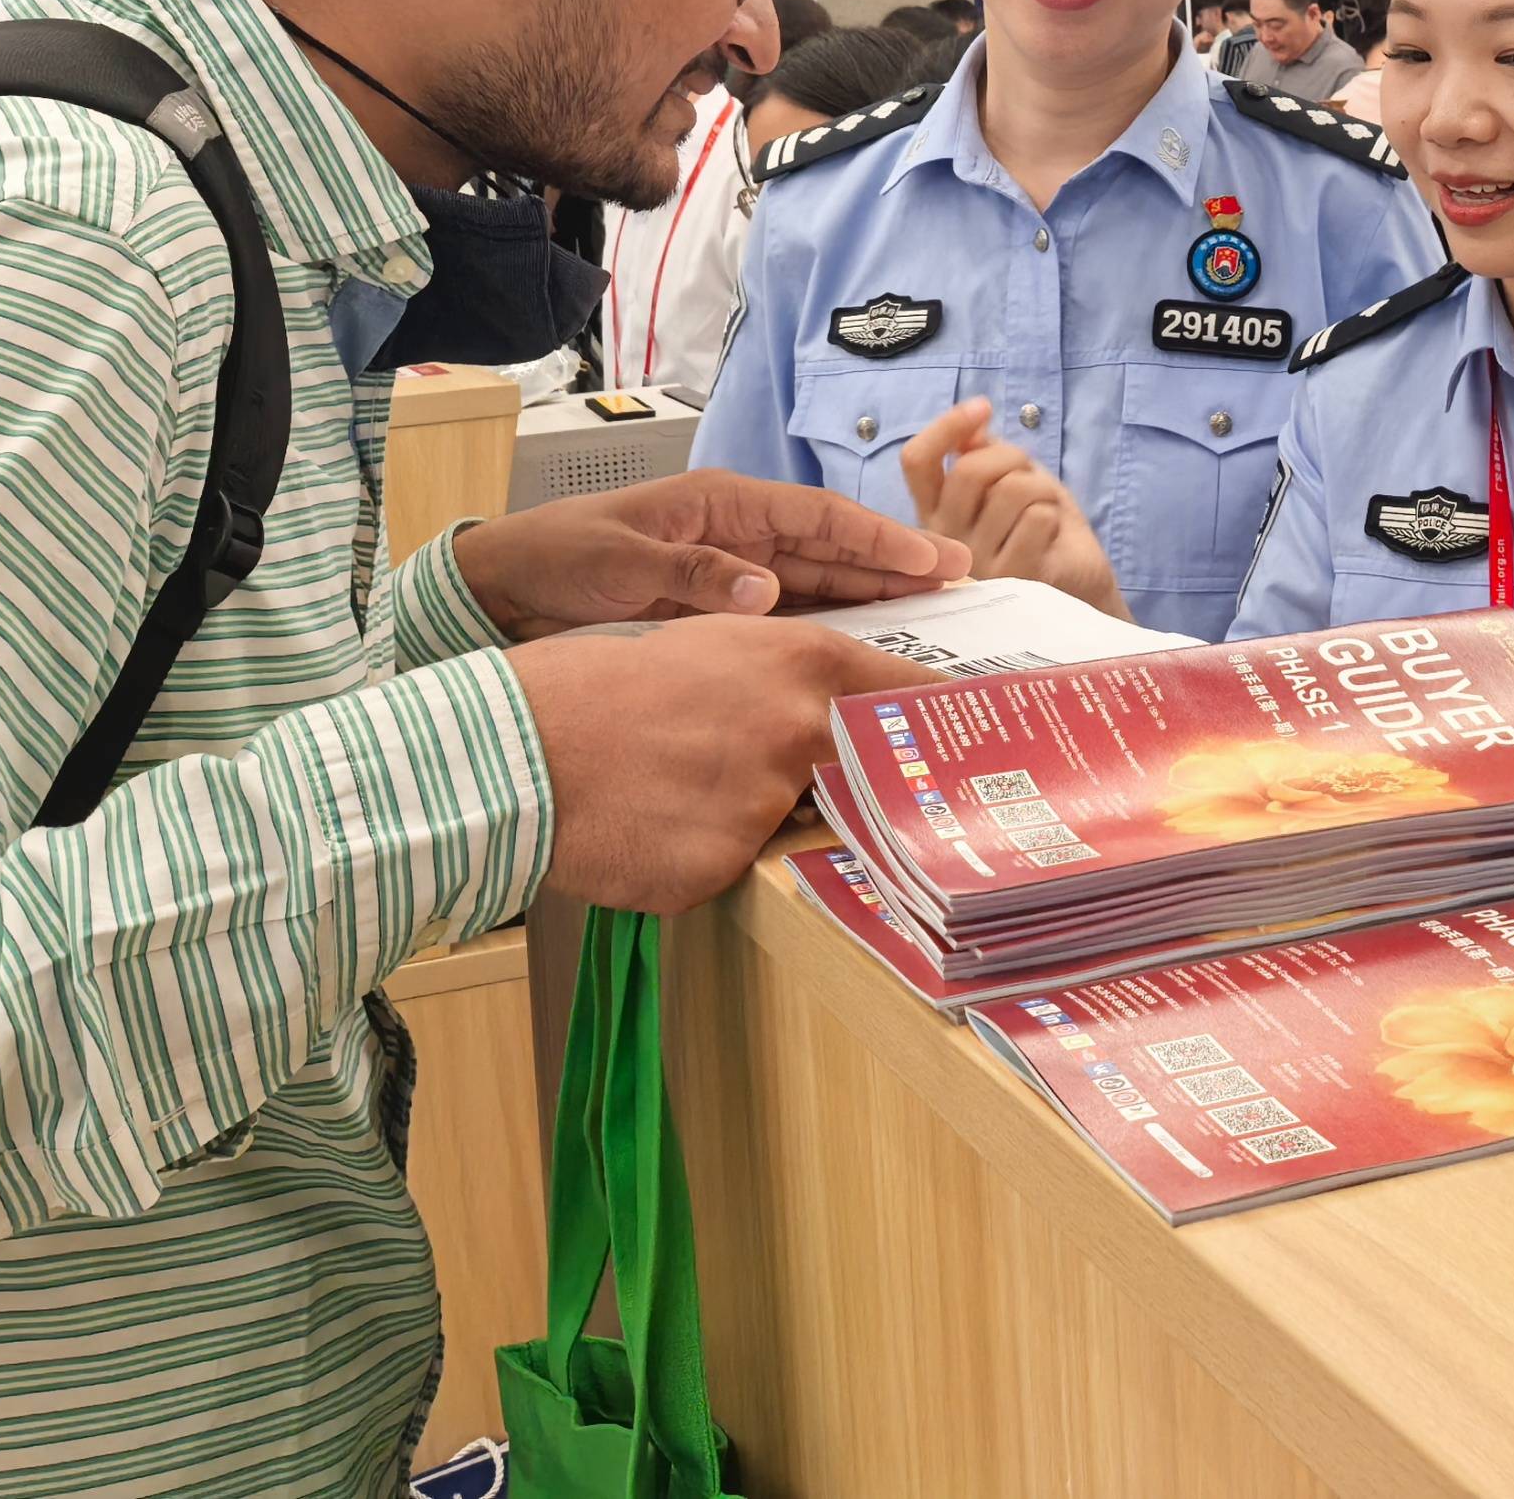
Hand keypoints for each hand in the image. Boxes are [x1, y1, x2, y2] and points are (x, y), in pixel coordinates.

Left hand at [452, 468, 966, 642]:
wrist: (504, 593)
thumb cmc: (556, 558)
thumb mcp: (618, 561)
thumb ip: (692, 573)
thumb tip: (766, 589)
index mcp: (723, 505)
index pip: (819, 517)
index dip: (879, 538)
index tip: (933, 557)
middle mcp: (739, 537)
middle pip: (834, 550)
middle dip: (897, 564)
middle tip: (963, 580)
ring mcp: (732, 575)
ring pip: (820, 584)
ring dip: (874, 597)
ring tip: (935, 613)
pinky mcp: (719, 613)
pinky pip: (788, 619)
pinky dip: (828, 629)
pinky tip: (865, 646)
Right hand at [514, 618, 928, 912]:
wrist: (524, 746)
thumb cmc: (609, 683)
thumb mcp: (714, 646)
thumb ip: (791, 675)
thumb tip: (840, 707)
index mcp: (806, 665)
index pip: (909, 696)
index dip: (944, 720)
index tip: (989, 737)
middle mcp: (800, 734)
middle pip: (865, 773)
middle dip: (851, 782)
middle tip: (794, 776)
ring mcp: (766, 807)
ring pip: (787, 825)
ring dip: (751, 819)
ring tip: (678, 789)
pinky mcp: (723, 868)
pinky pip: (731, 868)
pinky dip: (700, 856)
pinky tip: (652, 828)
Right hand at [900, 397, 1124, 611]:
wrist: (1082, 592)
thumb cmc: (1045, 534)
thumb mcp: (1013, 483)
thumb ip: (985, 456)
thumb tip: (972, 426)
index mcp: (935, 514)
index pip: (917, 462)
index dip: (946, 427)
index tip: (982, 408)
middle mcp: (944, 543)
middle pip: (969, 471)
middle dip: (1013, 457)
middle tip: (1032, 474)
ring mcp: (976, 568)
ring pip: (1010, 491)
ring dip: (1042, 488)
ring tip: (1048, 510)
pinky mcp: (1012, 583)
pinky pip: (1037, 519)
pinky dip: (1056, 516)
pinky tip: (1054, 537)